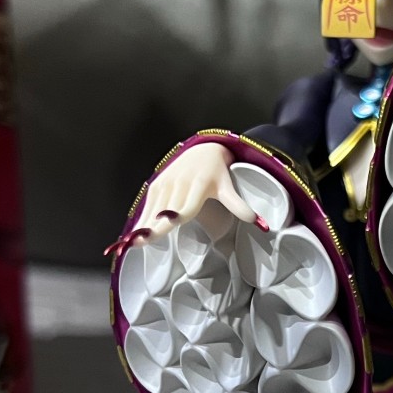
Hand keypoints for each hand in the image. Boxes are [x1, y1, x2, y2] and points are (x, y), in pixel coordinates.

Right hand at [135, 142, 258, 243]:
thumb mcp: (228, 188)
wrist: (203, 150)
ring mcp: (167, 183)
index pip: (184, 208)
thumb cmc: (218, 173)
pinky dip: (141, 218)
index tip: (160, 230)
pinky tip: (135, 233)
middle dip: (152, 226)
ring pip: (153, 208)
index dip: (172, 220)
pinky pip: (148, 204)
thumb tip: (260, 223)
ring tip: (132, 242)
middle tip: (140, 241)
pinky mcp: (158, 184)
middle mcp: (180, 185)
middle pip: (165, 211)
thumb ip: (239, 205)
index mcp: (199, 187)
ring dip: (143, 225)